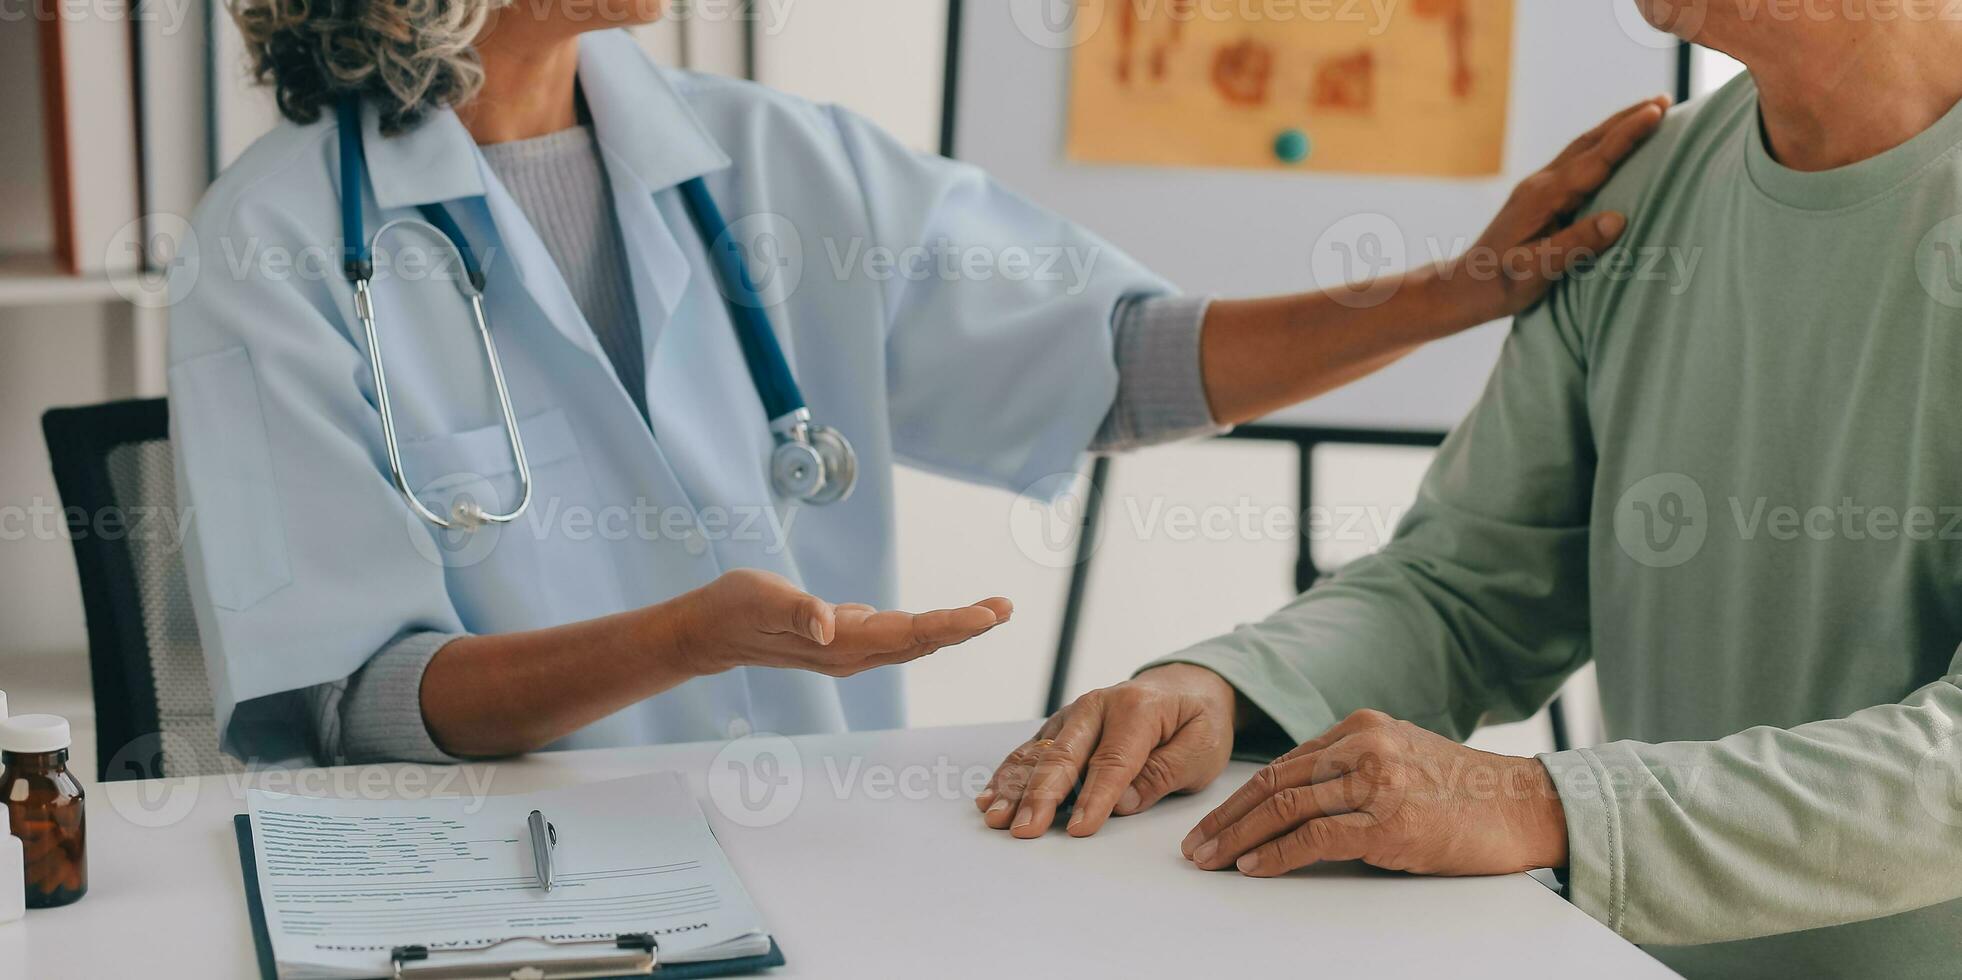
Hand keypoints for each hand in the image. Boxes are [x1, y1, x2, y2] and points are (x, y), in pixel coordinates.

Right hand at [667, 568, 1011, 677]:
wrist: (711, 631)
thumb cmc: (735, 607)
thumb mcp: (762, 599)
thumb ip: (797, 610)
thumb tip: (830, 624)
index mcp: (841, 644)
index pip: (909, 634)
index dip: (951, 624)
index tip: (988, 615)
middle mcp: (852, 655)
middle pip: (921, 641)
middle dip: (967, 626)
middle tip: (1007, 607)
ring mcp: (850, 652)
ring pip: (913, 641)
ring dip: (953, 628)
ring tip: (991, 611)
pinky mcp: (845, 642)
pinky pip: (898, 638)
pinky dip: (928, 628)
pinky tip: (947, 624)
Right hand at [977, 664, 1237, 838]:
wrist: (1185, 687)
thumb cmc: (1196, 720)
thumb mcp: (1202, 748)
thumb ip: (1164, 773)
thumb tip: (1123, 803)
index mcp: (1138, 709)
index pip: (1113, 761)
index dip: (1096, 797)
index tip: (1080, 828)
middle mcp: (1097, 706)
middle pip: (1064, 756)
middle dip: (1041, 795)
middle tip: (1024, 828)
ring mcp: (1074, 715)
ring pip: (1039, 754)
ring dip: (1014, 787)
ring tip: (995, 817)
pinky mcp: (1062, 727)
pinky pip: (1031, 751)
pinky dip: (1009, 774)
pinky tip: (989, 797)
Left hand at [1181, 709, 1567, 877]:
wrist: (1525, 806)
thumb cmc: (1464, 791)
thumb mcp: (1401, 758)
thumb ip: (1352, 768)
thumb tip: (1295, 799)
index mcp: (1361, 727)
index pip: (1285, 764)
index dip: (1241, 795)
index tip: (1213, 820)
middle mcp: (1364, 747)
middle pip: (1275, 783)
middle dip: (1227, 816)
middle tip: (1195, 844)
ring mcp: (1376, 782)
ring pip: (1285, 807)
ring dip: (1239, 837)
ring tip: (1211, 860)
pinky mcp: (1388, 821)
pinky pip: (1315, 837)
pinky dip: (1276, 854)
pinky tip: (1253, 867)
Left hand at [1452, 95, 1670, 320]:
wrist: (1462, 287)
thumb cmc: (1497, 285)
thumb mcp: (1536, 271)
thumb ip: (1575, 245)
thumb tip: (1619, 219)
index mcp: (1543, 197)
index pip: (1594, 159)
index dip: (1628, 135)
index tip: (1657, 111)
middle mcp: (1541, 184)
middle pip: (1590, 142)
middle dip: (1628, 120)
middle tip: (1666, 100)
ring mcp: (1538, 188)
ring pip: (1583, 148)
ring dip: (1616, 128)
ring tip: (1648, 113)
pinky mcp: (1539, 197)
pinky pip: (1577, 162)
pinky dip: (1602, 147)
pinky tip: (1613, 146)